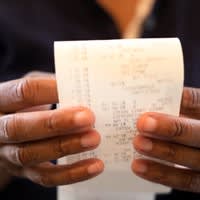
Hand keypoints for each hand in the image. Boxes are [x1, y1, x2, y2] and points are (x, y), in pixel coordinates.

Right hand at [0, 73, 102, 187]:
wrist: (10, 132)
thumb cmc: (27, 105)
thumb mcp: (33, 90)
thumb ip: (51, 85)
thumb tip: (82, 88)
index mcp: (2, 101)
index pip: (23, 92)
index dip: (50, 91)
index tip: (79, 88)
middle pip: (20, 128)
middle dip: (56, 123)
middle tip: (87, 118)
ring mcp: (9, 153)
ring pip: (32, 154)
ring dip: (66, 147)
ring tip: (93, 139)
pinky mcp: (24, 171)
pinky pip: (45, 177)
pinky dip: (71, 173)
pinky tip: (94, 165)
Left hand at [132, 87, 199, 192]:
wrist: (195, 144)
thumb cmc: (181, 123)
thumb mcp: (183, 111)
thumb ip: (170, 107)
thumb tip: (142, 104)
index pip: (196, 103)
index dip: (179, 101)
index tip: (153, 104)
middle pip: (196, 133)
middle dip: (170, 128)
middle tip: (142, 124)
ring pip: (190, 158)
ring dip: (162, 152)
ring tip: (138, 144)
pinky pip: (184, 180)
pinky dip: (160, 174)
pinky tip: (139, 167)